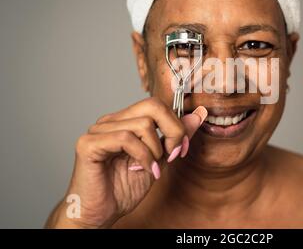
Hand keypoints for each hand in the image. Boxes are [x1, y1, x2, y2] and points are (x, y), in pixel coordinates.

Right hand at [45, 97, 206, 227]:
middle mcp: (110, 122)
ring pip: (142, 124)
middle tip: (172, 154)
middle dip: (172, 130)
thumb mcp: (159, 159)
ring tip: (151, 167)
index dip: (177, 124)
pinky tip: (142, 169)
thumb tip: (198, 114)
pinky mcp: (88, 144)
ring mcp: (98, 131)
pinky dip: (142, 156)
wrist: (100, 214)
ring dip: (155, 150)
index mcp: (124, 121)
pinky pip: (125, 138)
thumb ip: (175, 136)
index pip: (157, 105)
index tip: (181, 148)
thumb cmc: (123, 189)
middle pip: (152, 105)